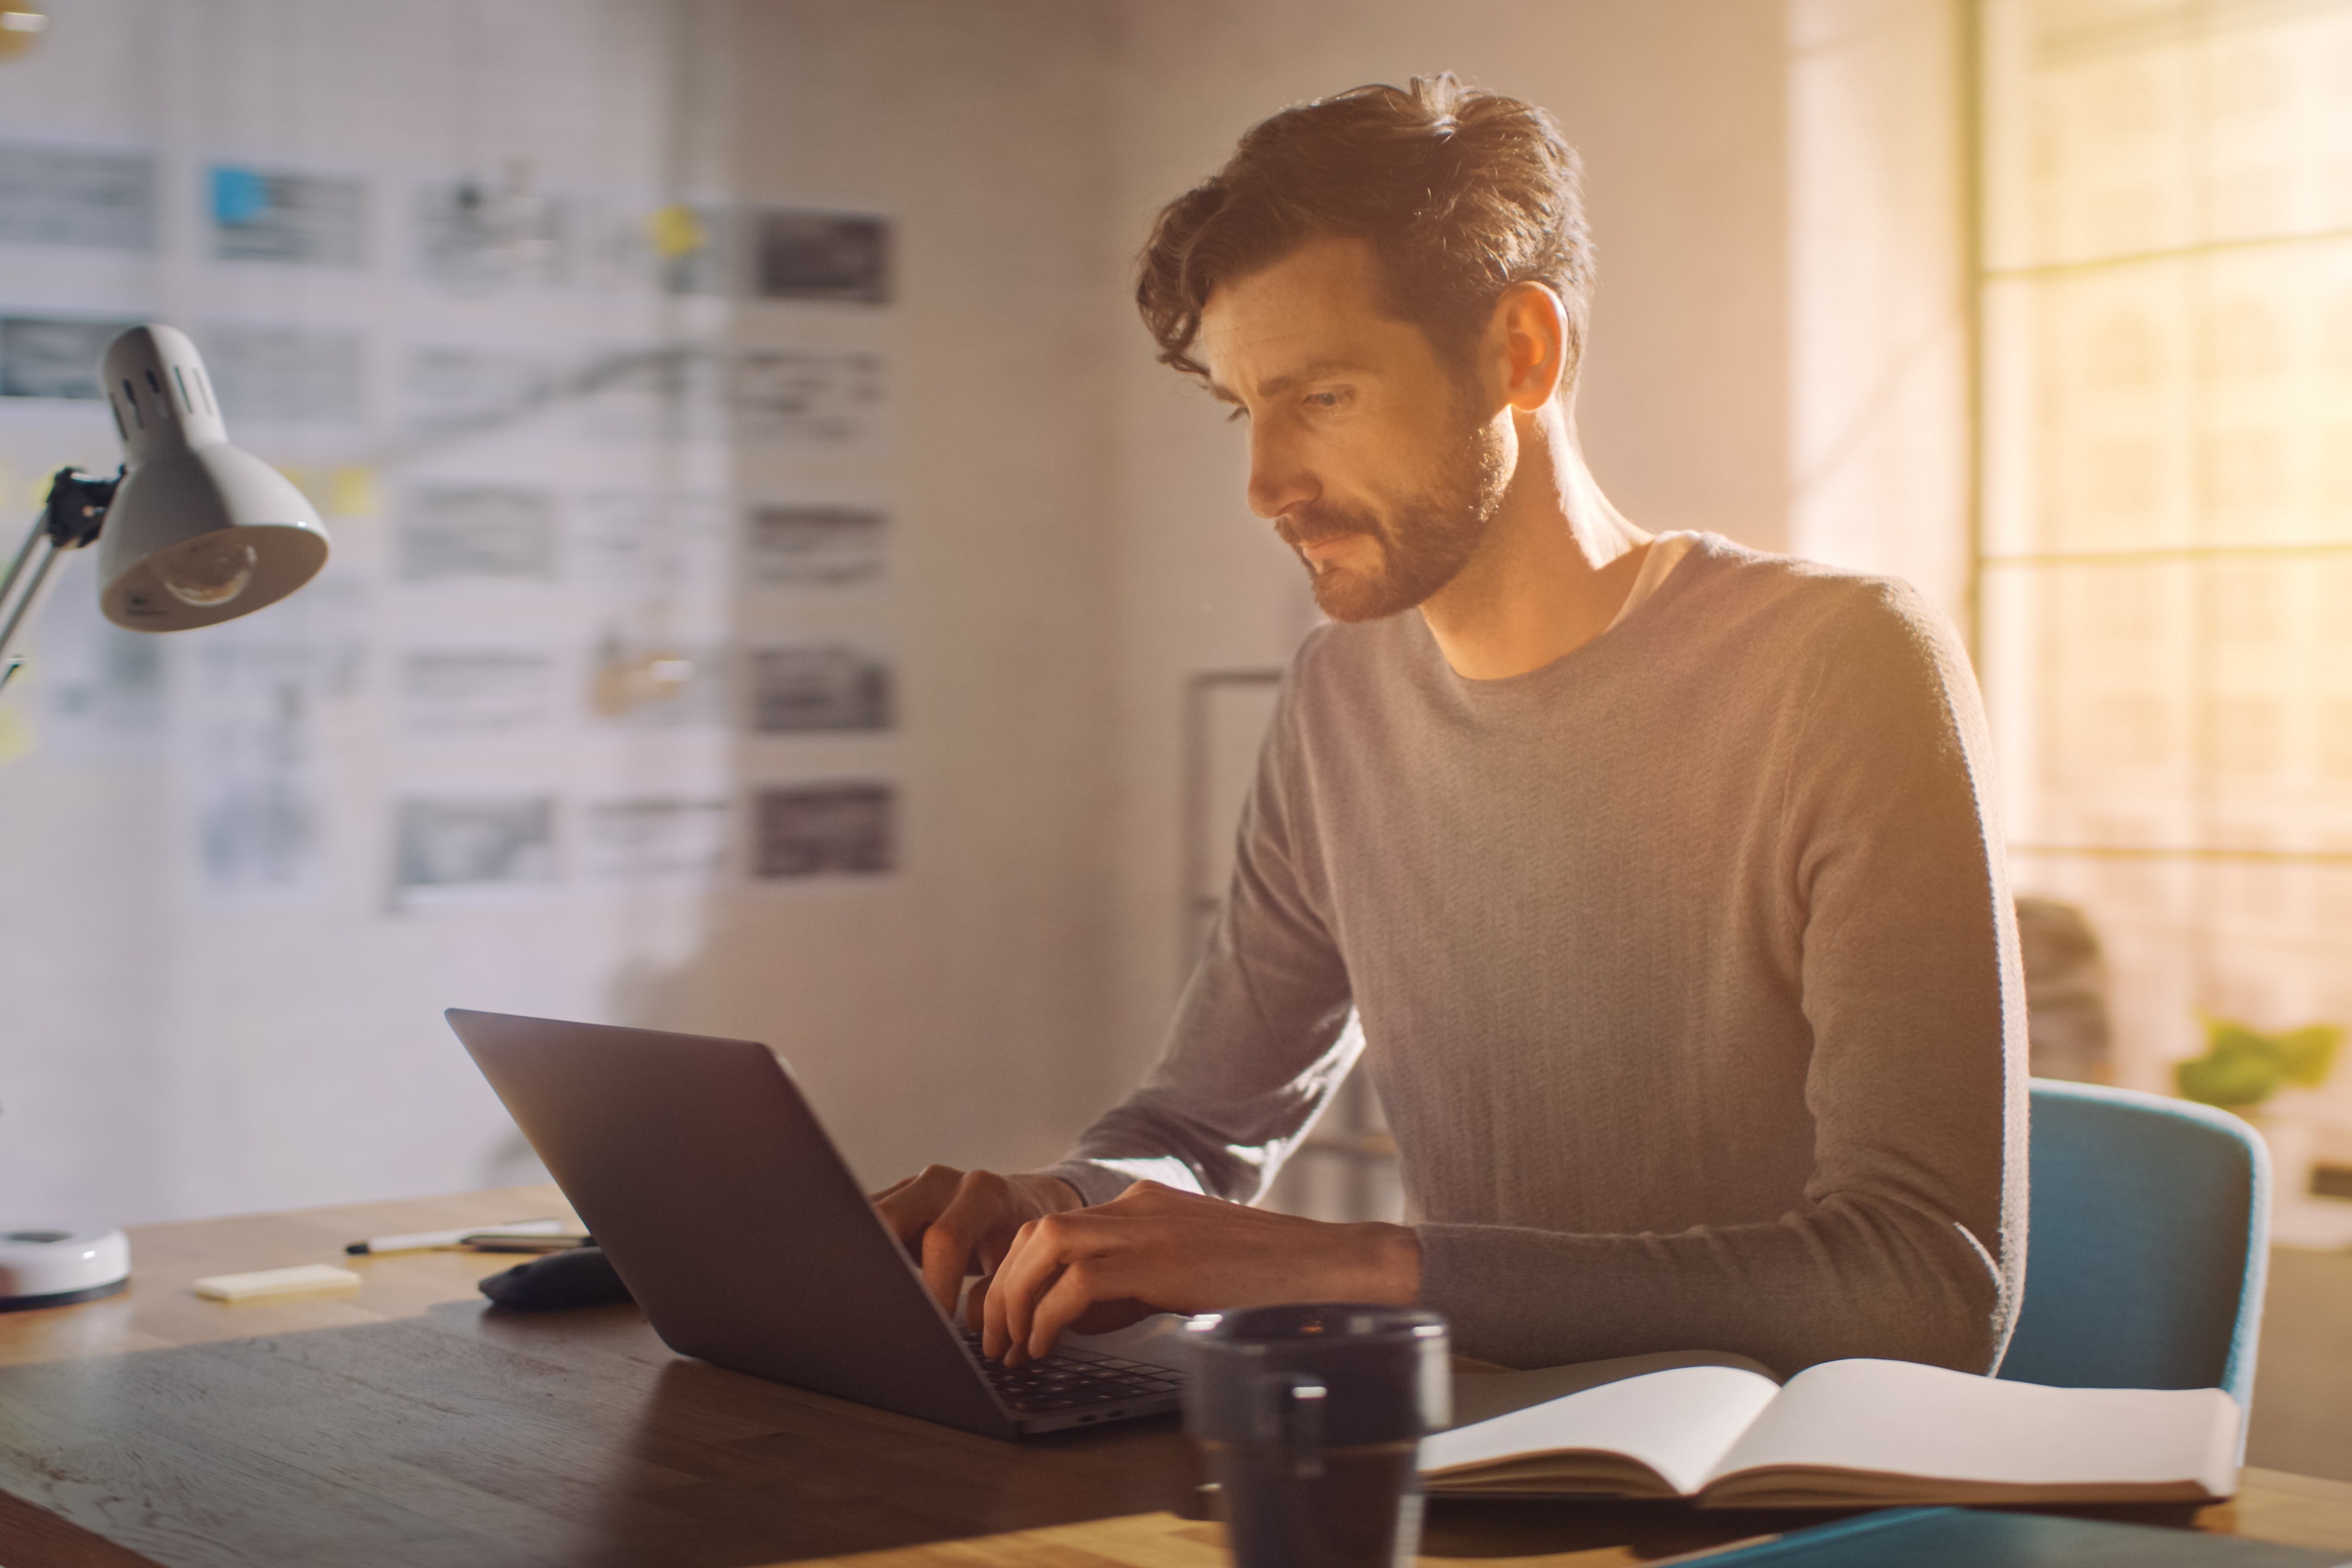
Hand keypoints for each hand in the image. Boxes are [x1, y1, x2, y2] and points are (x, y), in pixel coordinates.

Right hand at [870, 1165, 1084, 1324]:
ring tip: (857, 1296)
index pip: (945, 1240)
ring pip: (868, 1216)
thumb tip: (968, 1326)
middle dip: (878, 1263)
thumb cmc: (1024, 1239)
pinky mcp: (894, 1197)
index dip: (934, 1287)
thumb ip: (997, 1294)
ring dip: (861, 1254)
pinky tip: (858, 1277)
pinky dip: (861, 1248)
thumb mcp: (1021, 1264)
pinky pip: (866, 1220)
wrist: (1026, 1201)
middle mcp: (943, 1182)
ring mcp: (913, 1186)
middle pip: (889, 1217)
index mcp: (983, 1194)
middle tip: (878, 1308)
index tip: (934, 1325)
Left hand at [982, 1179, 1420, 1365]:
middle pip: (1036, 1232)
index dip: (1015, 1273)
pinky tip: (1047, 1347)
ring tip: (1012, 1348)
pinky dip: (1050, 1316)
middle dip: (1002, 1288)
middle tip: (992, 1341)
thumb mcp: (1180, 1278)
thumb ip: (1126, 1287)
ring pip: (1046, 1245)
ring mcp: (1150, 1224)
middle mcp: (1137, 1204)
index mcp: (1141, 1205)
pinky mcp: (1162, 1255)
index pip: (1051, 1227)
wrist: (1327, 1267)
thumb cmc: (1263, 1283)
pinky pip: (1078, 1281)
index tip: (1003, 1320)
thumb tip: (1066, 1320)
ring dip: (1017, 1299)